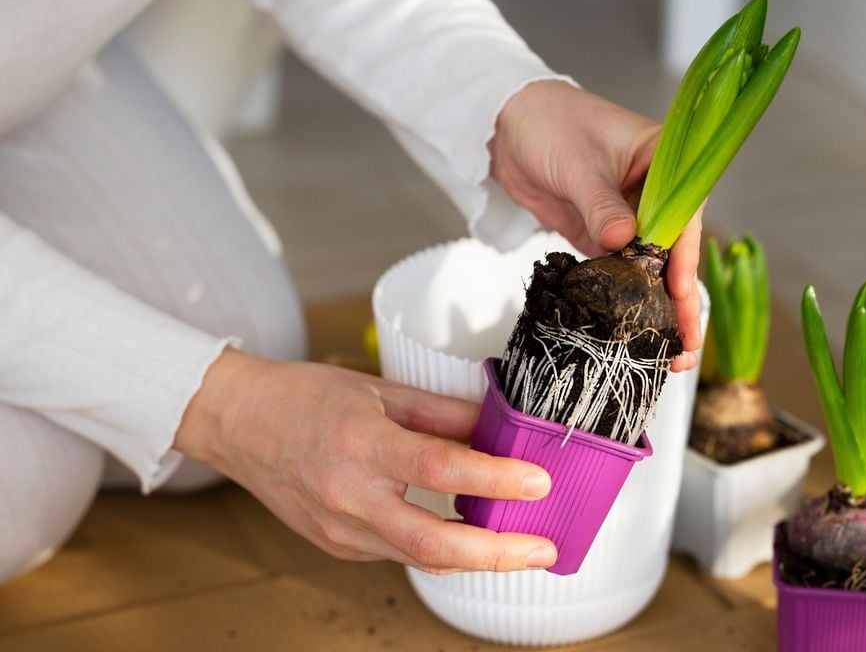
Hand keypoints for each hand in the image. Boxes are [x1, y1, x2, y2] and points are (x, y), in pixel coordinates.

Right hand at [174, 349, 557, 573]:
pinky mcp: (338, 545)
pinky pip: (399, 552)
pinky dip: (441, 548)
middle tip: (544, 548)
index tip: (539, 480)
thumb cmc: (307, 398)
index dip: (494, 478)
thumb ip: (442, 412)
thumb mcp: (380, 389)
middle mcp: (348, 496)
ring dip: (477, 557)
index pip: (440, 466)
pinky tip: (469, 536)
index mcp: (361, 444)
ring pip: (420, 558)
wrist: (240, 423)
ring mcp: (340, 530)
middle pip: (432, 544)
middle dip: (498, 554)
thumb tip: (498, 426)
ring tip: (522, 546)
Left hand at [489, 80, 702, 368]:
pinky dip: (622, 298)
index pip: (683, 214)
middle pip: (672, 250)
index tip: (680, 292)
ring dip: (652, 307)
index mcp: (665, 160)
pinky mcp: (599, 233)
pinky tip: (627, 330)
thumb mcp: (577, 164)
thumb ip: (600, 204)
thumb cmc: (548, 123)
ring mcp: (627, 215)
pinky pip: (616, 270)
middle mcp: (654, 191)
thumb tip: (623, 241)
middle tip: (684, 346)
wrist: (504, 123)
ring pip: (647, 267)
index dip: (683, 257)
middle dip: (678, 299)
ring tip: (660, 352)